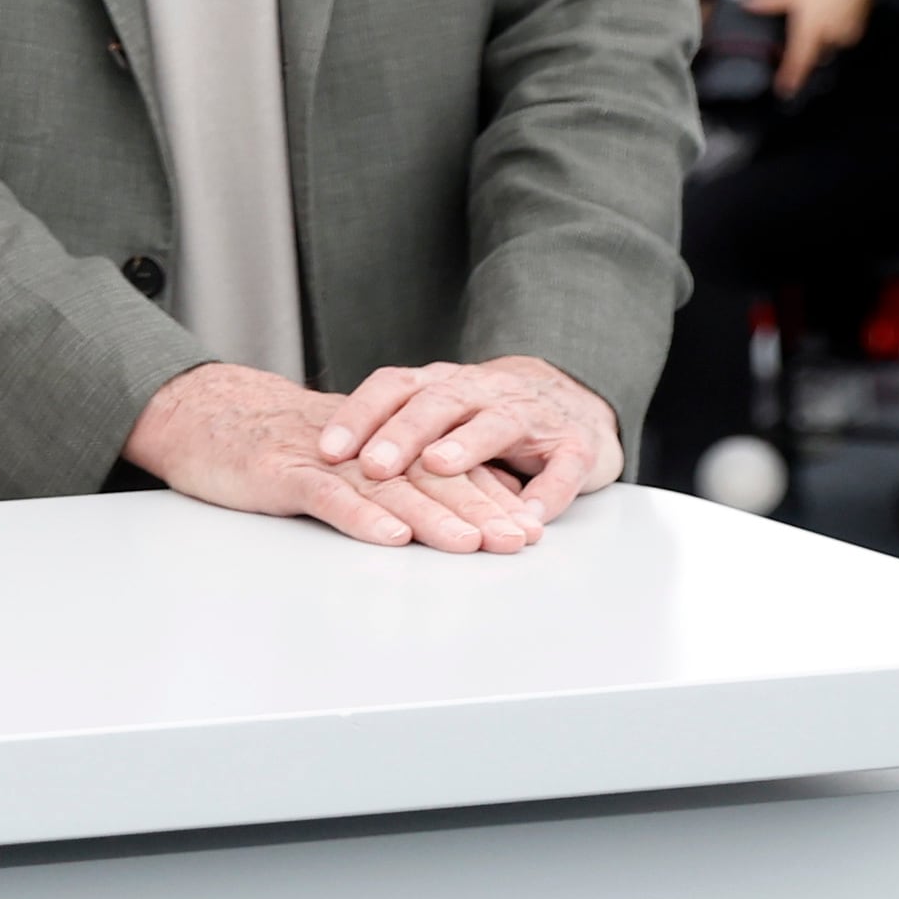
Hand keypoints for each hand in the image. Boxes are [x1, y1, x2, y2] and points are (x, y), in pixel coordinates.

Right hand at [127, 362, 548, 551]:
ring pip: (386, 486)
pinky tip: (391, 536)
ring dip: (434, 516)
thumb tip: (449, 508)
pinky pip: (325, 495)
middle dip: (479, 508)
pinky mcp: (278, 471)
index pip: (444, 467)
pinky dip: (359, 516)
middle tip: (519, 539)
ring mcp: (318, 457)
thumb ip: (385, 477)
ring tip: (473, 543)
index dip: (489, 495)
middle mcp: (357, 446)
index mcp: (375, 442)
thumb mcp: (335, 458)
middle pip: (428, 476)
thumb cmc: (267, 443)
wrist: (197, 411)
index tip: (529, 526)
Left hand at [314, 355, 622, 523]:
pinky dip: (548, 490)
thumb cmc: (484, 415)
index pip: (393, 387)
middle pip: (439, 403)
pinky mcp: (577, 445)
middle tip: (374, 466)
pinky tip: (529, 513)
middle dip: (403, 433)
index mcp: (442, 385)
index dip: (359, 415)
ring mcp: (532, 415)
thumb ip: (391, 431)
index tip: (328, 450)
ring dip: (467, 445)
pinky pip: (564, 465)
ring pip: (498, 423)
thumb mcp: (436, 415)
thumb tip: (322, 463)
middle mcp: (484, 391)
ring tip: (439, 468)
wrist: (572, 401)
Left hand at [740, 0, 873, 95]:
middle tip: (795, 44)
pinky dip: (831, 34)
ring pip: (826, 48)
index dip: (791, 77)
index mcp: (809, 31)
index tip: (784, 91)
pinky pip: (839, 40)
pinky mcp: (855, 34)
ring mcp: (843, 37)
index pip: (797, 61)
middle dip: (803, 54)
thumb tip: (747, 2)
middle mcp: (827, 39)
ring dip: (818, 42)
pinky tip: (829, 19)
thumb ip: (771, 0)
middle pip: (812, 56)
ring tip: (816, 22)